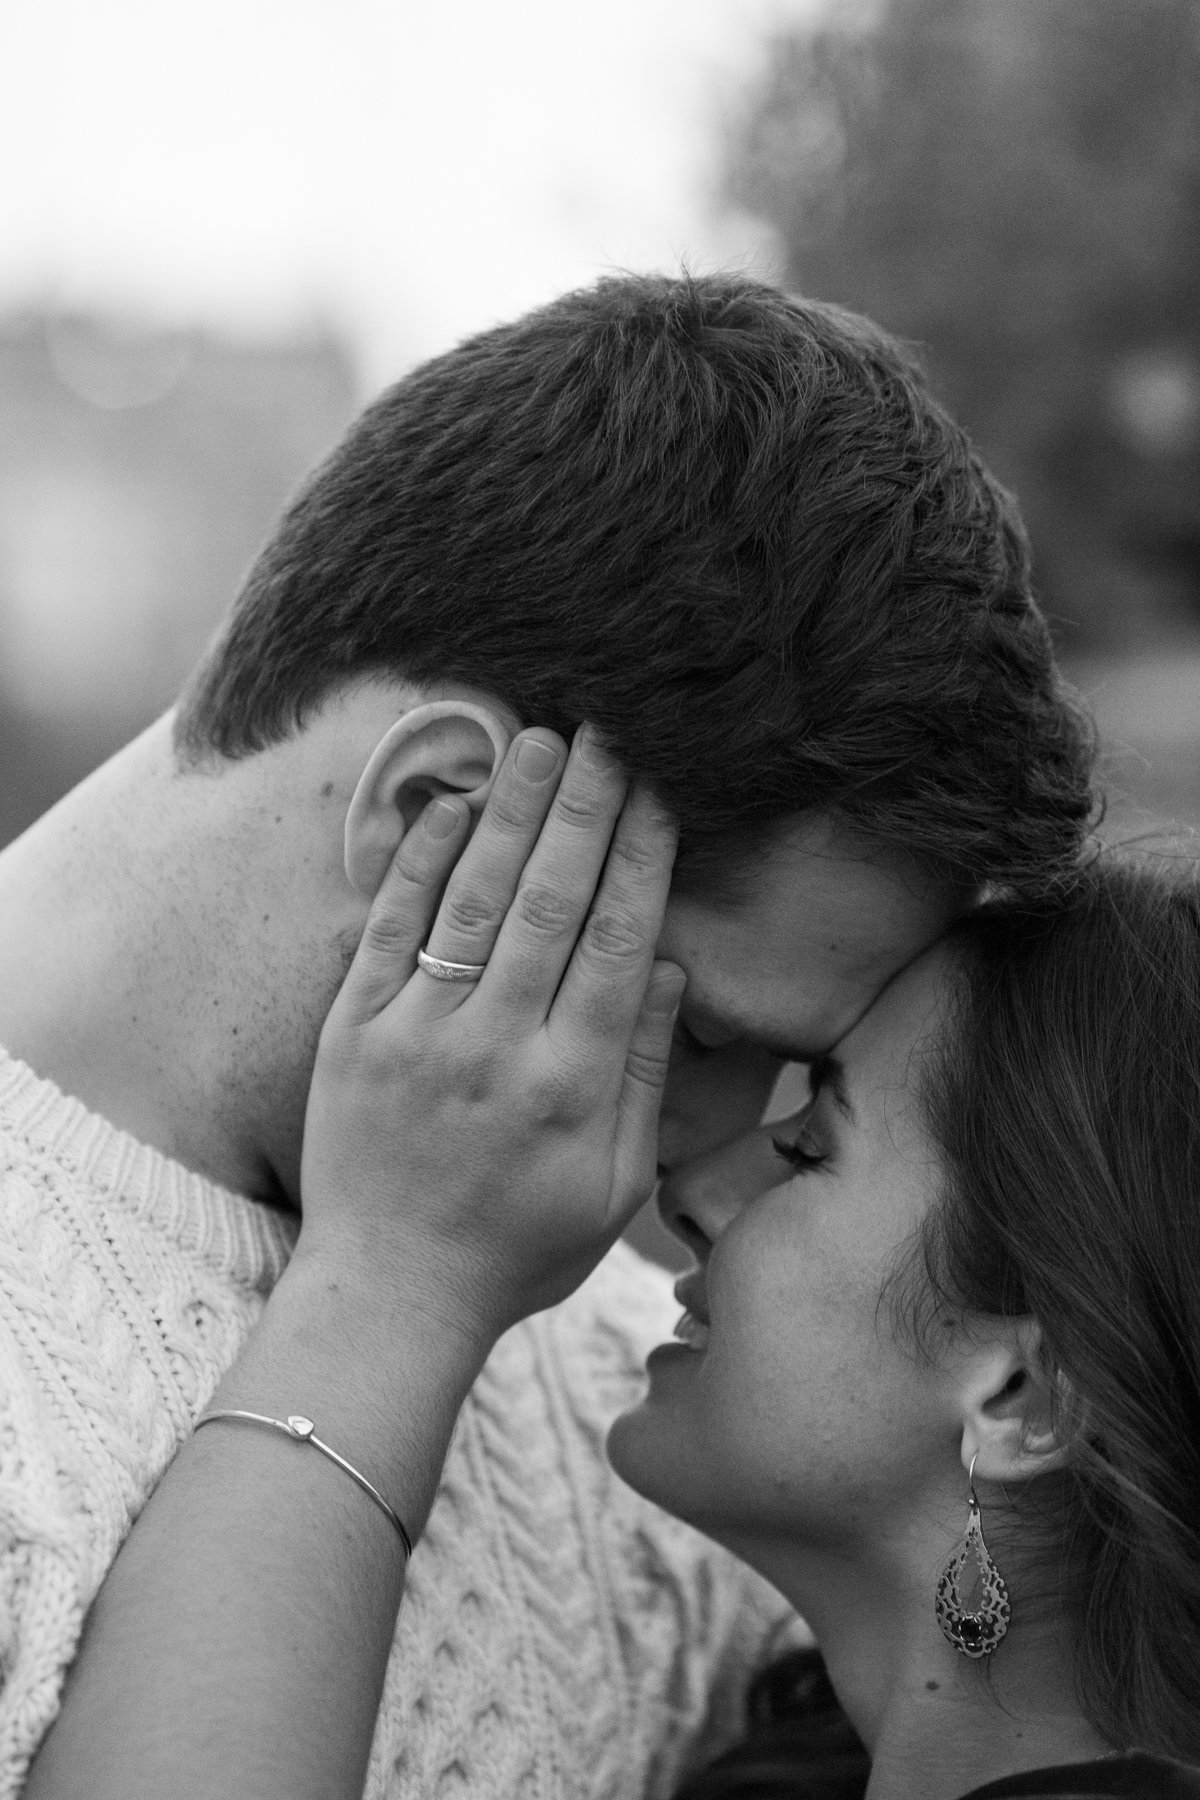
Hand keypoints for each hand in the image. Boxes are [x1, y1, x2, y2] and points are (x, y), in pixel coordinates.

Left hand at [299, 726, 684, 1350]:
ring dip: (511, 812)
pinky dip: (419, 863)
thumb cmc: (518, 1246)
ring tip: (540, 738)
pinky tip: (452, 805)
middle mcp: (496, 1049)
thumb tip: (666, 967)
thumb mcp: (616, 1185)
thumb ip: (643, 1074)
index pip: (617, 941)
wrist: (391, 1292)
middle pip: (551, 902)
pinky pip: (390, 929)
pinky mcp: (354, 1032)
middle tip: (608, 729)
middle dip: (585, 806)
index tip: (661, 787)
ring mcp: (417, 1035)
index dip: (642, 855)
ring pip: (475, 900)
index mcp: (572, 1086)